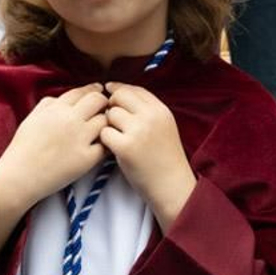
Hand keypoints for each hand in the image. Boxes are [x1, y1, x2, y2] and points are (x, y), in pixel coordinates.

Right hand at [0, 85, 109, 211]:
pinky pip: (106, 145)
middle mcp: (71, 120)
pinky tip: (101, 146)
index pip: (82, 91)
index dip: (93, 90)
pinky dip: (105, 144)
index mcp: (56, 109)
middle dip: (103, 103)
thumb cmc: (22, 148)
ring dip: (105, 124)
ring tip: (101, 130)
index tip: (98, 93)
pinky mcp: (87, 158)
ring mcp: (80, 138)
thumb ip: (47, 104)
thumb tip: (62, 99)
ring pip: (105, 121)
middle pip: (98, 100)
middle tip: (104, 110)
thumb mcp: (32, 118)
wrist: (20, 176)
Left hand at [100, 83, 194, 228]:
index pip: (135, 89)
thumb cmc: (165, 158)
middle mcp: (151, 117)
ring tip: (117, 138)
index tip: (109, 91)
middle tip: (112, 120)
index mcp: (161, 110)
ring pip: (110, 114)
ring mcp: (138, 131)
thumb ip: (147, 111)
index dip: (119, 89)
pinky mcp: (125, 147)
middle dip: (111, 105)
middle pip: (119, 96)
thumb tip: (120, 93)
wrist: (171, 185)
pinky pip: (104, 133)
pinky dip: (105, 140)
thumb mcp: (164, 127)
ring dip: (108, 124)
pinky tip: (113, 149)